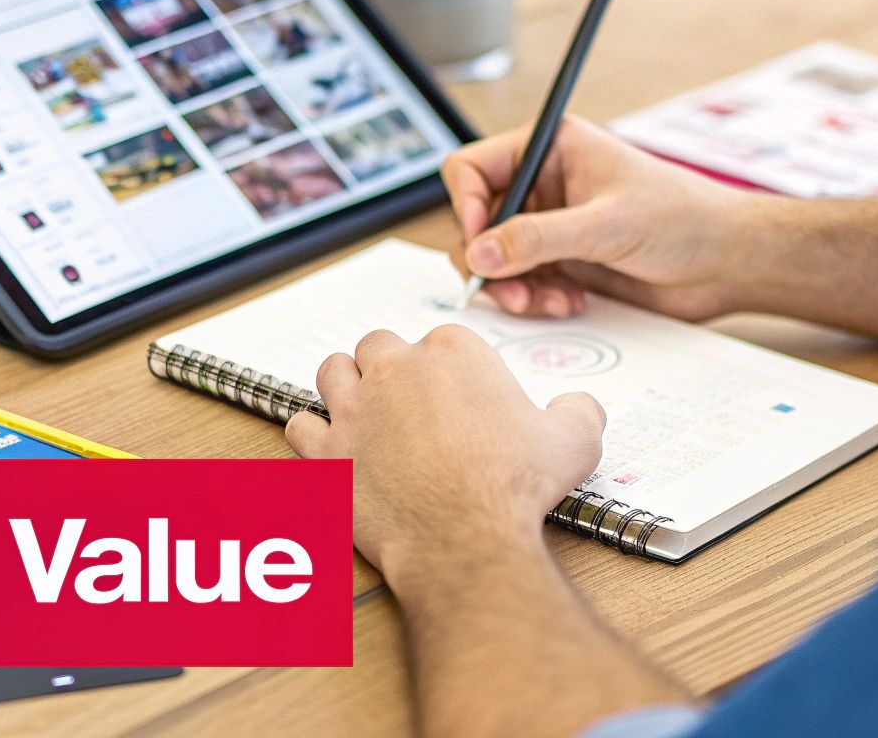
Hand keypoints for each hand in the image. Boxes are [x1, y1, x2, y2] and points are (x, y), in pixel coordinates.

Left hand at [284, 325, 604, 581]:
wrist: (467, 537)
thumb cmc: (514, 487)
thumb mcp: (574, 440)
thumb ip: (578, 411)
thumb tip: (579, 406)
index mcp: (452, 351)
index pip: (439, 340)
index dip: (446, 369)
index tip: (455, 396)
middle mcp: (396, 368)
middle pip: (378, 346)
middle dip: (389, 367)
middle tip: (405, 401)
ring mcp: (354, 408)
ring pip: (331, 371)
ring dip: (343, 386)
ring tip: (360, 409)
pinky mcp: (326, 451)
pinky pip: (299, 425)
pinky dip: (311, 434)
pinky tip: (328, 447)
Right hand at [444, 115, 760, 320]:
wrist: (726, 261)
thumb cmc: (682, 217)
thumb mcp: (606, 224)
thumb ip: (538, 238)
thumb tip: (479, 253)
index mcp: (550, 149)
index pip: (472, 167)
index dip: (464, 205)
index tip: (480, 243)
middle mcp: (544, 185)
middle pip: (476, 220)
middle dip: (488, 259)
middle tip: (510, 288)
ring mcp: (551, 226)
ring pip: (494, 259)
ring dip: (511, 286)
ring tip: (545, 301)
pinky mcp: (563, 262)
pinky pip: (521, 283)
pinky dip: (534, 299)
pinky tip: (570, 303)